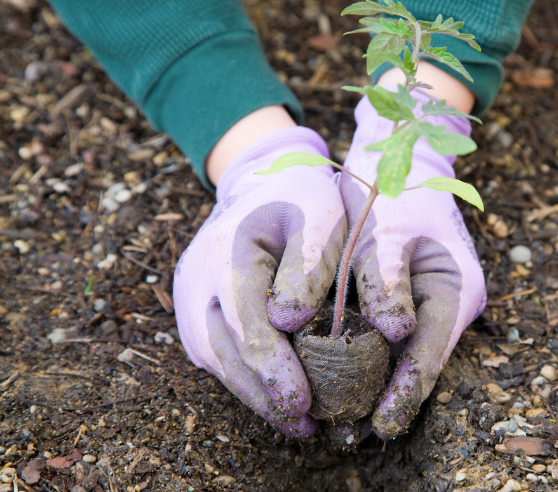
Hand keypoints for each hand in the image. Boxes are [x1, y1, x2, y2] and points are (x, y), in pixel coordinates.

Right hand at [173, 127, 345, 437]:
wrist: (263, 180)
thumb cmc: (301, 198)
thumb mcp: (320, 215)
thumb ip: (309, 264)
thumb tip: (288, 321)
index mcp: (229, 251)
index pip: (247, 323)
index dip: (274, 368)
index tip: (302, 402)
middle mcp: (197, 278)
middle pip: (226, 350)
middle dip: (264, 393)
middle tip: (304, 426)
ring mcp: (190, 296)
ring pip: (216, 358)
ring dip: (253, 394)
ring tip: (295, 423)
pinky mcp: (195, 309)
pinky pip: (215, 352)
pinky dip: (243, 378)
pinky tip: (275, 397)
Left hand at [341, 90, 486, 438]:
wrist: (400, 156)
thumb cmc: (394, 188)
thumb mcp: (387, 230)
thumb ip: (388, 281)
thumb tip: (395, 333)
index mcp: (456, 288)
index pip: (430, 353)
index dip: (406, 392)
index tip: (380, 425)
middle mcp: (450, 303)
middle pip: (421, 362)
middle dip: (390, 398)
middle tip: (353, 434)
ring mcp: (432, 303)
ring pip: (406, 355)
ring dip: (379, 383)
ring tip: (345, 419)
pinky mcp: (411, 300)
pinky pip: (392, 338)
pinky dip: (370, 358)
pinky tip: (342, 378)